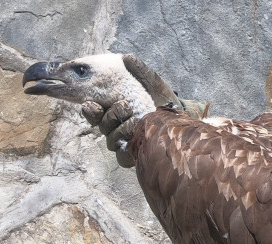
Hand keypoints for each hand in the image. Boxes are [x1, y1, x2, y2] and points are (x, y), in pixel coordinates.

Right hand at [81, 55, 208, 166]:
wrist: (181, 116)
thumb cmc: (162, 98)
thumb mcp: (150, 80)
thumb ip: (137, 68)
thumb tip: (125, 58)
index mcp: (113, 110)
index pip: (93, 112)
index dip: (89, 110)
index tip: (91, 103)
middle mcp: (116, 127)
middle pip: (101, 126)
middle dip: (109, 116)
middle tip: (123, 105)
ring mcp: (125, 142)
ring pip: (110, 140)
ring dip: (119, 129)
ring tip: (135, 119)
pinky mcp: (136, 156)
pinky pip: (122, 157)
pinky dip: (126, 147)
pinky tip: (136, 137)